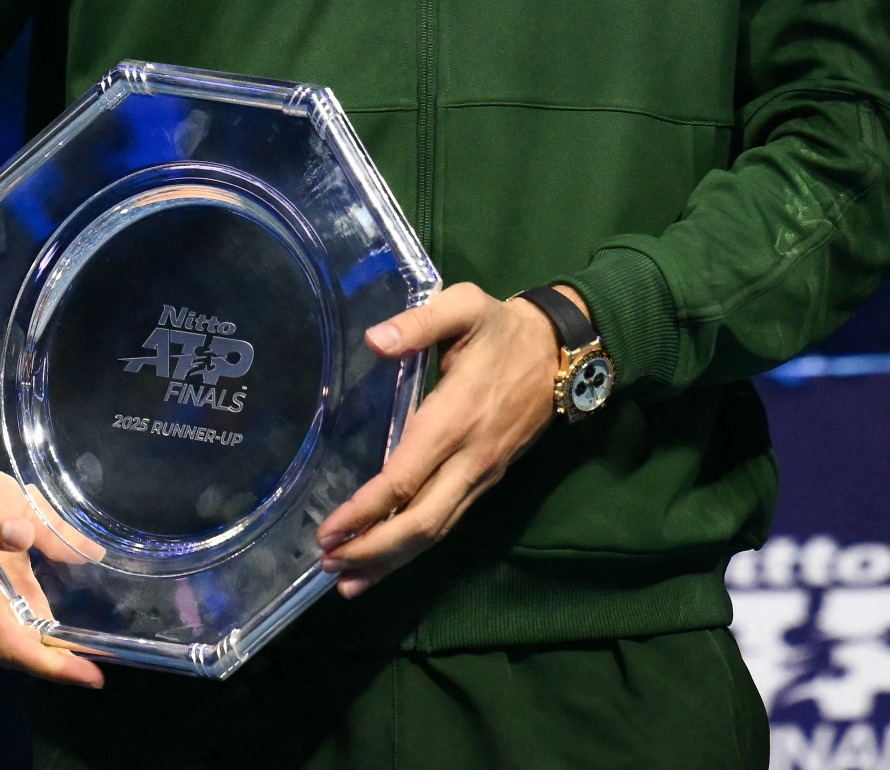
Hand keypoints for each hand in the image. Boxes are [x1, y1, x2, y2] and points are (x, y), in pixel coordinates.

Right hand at [0, 449, 103, 688]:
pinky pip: (12, 597)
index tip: (92, 675)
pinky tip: (72, 587)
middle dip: (64, 652)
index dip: (51, 664)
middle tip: (116, 650)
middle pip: (20, 640)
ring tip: (105, 629)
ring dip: (56, 630)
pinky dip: (41, 602)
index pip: (9, 643)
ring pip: (19, 619)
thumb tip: (24, 536)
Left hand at [316, 283, 565, 596]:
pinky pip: (448, 523)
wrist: (561, 352)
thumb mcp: (465, 307)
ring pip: (436, 532)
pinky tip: (386, 563)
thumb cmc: (503, 329)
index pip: (405, 478)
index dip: (366, 510)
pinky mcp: (487, 481)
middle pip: (422, 523)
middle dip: (374, 550)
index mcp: (455, 418)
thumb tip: (375, 340)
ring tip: (347, 582)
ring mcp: (482, 475)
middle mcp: (470, 458)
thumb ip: (419, 322)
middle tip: (327, 564)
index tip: (328, 531)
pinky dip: (414, 550)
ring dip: (391, 561)